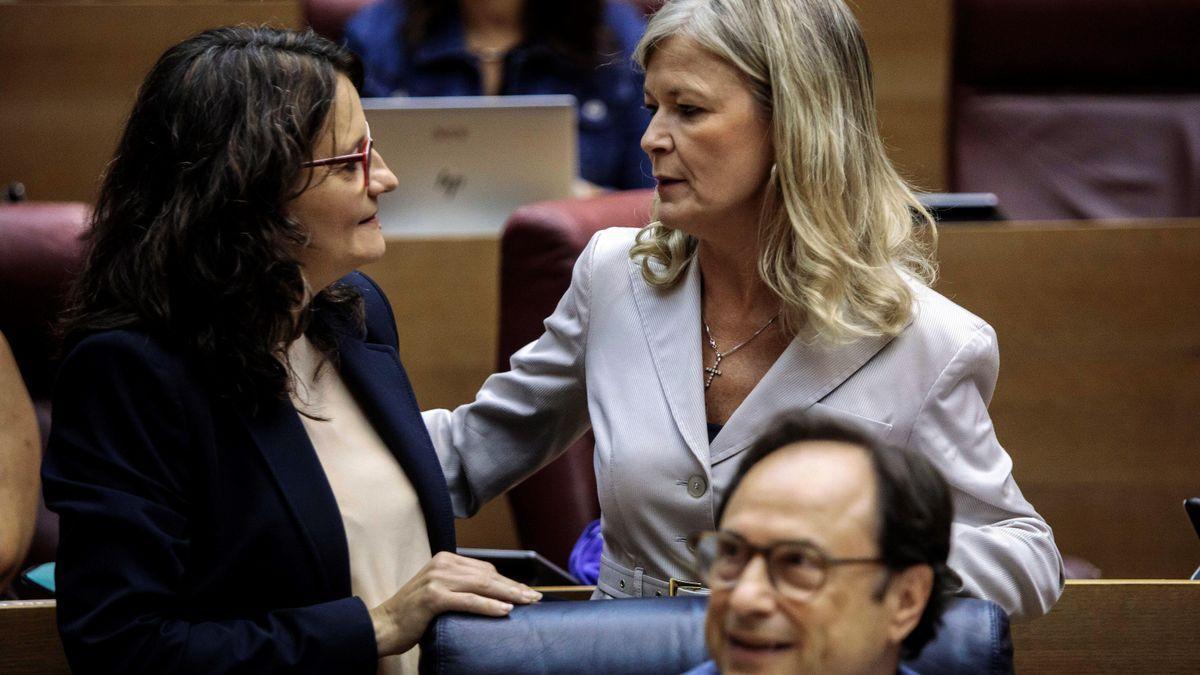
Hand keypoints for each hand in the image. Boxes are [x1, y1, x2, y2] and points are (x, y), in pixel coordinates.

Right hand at [369, 551, 541, 655]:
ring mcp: (437, 579)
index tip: (525, 591)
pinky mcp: (433, 597)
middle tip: (535, 598)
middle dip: (514, 587)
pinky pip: (468, 601)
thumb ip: (459, 586)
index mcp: (445, 559)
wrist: (384, 625)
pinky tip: (505, 610)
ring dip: (508, 595)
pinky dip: (489, 605)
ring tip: (527, 603)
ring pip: (482, 585)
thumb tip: (491, 592)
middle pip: (487, 575)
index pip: (484, 569)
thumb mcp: (438, 592)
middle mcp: (442, 564)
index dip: (507, 581)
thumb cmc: (413, 614)